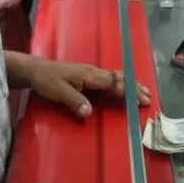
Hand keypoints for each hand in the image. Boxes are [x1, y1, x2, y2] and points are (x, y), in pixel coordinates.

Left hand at [28, 57, 151, 116]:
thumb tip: (89, 112)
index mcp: (89, 76)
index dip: (127, 91)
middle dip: (134, 87)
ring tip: (144, 91)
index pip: (112, 83)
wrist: (35, 69)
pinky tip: (124, 85)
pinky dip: (121, 82)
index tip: (139, 100)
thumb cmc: (47, 80)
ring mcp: (91, 72)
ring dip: (130, 83)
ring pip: (115, 76)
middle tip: (148, 97)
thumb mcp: (58, 92)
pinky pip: (109, 77)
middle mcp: (93, 72)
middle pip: (118, 78)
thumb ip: (74, 101)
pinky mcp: (87, 75)